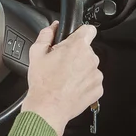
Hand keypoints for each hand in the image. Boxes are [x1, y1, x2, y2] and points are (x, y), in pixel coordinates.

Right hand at [22, 21, 102, 135]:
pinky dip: (84, 83)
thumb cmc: (43, 83)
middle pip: (87, 50)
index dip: (81, 32)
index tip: (76, 38)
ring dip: (81, 69)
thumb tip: (53, 27)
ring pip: (89, 66)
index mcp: (77, 46)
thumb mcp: (36, 53)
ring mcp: (96, 74)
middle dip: (76, 55)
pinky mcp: (98, 88)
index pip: (89, 29)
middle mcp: (90, 58)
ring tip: (65, 79)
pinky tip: (71, 88)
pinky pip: (92, 81)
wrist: (48, 108)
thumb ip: (46, 35)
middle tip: (62, 64)